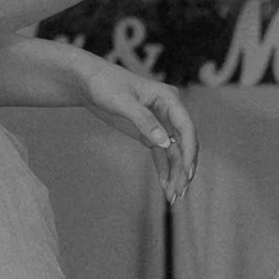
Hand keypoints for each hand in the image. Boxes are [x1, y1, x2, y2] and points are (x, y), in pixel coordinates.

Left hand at [70, 52, 198, 204]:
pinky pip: (162, 154)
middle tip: (179, 192)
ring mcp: (160, 123)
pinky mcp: (149, 132)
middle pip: (184, 143)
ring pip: (174, 152)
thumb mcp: (122, 102)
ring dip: (175, 173)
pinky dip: (164, 170)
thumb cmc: (105, 84)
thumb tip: (164, 142)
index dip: (190, 150)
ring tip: (173, 197)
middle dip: (184, 168)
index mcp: (169, 98)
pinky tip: (165, 187)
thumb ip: (144, 121)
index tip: (187, 172)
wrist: (88, 81)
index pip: (187, 127)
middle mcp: (169, 111)